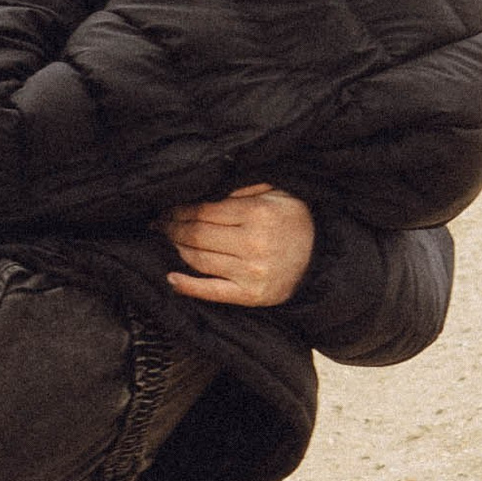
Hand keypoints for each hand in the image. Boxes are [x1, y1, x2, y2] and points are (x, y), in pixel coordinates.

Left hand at [160, 182, 315, 308]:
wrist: (321, 258)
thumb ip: (244, 186)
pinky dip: (188, 286)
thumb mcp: (278, 191)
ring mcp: (251, 272)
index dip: (180, 208)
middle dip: (173, 226)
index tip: (167, 207)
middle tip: (159, 222)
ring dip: (177, 248)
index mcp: (258, 214)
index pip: (205, 210)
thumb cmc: (295, 221)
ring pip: (199, 259)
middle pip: (197, 234)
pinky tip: (171, 278)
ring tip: (167, 239)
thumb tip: (208, 184)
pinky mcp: (251, 296)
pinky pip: (212, 291)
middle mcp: (253, 244)